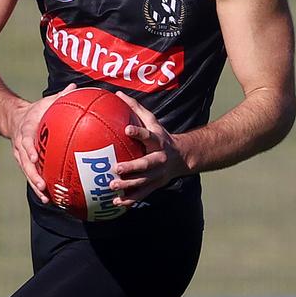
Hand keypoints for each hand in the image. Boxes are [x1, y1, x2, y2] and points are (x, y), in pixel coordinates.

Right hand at [9, 83, 76, 202]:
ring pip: (27, 173)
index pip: (25, 141)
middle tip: (43, 185)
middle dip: (33, 175)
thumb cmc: (36, 110)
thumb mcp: (45, 101)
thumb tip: (76, 87)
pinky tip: (51, 199)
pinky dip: (40, 187)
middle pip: (24, 163)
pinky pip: (32, 176)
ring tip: (46, 198)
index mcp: (25, 130)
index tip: (34, 157)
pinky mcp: (26, 163)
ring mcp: (21, 156)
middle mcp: (21, 146)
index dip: (29, 149)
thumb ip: (60, 96)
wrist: (14, 118)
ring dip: (36, 186)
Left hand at [110, 91, 187, 206]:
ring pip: (143, 182)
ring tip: (112, 186)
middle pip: (146, 164)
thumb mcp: (152, 121)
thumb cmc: (161, 136)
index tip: (127, 130)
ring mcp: (158, 174)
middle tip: (115, 168)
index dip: (139, 133)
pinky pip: (142, 194)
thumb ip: (135, 109)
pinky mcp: (155, 185)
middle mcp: (159, 159)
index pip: (148, 136)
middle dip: (132, 167)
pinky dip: (130, 200)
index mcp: (158, 142)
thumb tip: (117, 94)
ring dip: (128, 185)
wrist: (183, 157)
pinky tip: (116, 203)